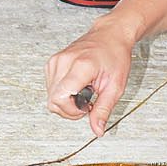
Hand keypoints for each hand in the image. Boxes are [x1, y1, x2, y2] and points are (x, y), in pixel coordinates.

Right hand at [45, 24, 132, 138]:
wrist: (111, 34)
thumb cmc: (116, 55)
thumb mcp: (116, 85)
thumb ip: (104, 109)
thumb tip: (97, 131)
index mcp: (80, 66)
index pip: (59, 99)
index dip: (71, 111)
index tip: (86, 108)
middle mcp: (63, 61)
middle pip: (52, 101)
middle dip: (69, 109)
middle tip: (88, 101)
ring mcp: (56, 60)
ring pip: (50, 96)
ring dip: (66, 101)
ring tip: (84, 91)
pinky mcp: (52, 62)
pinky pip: (51, 88)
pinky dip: (63, 92)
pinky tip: (77, 86)